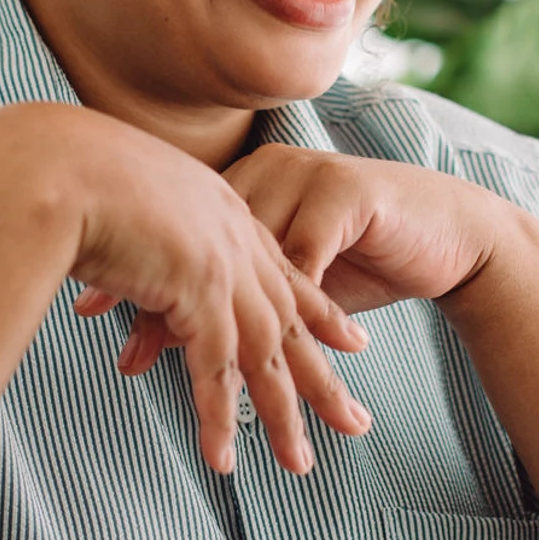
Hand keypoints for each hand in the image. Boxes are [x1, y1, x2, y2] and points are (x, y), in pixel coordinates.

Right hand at [40, 111, 372, 474]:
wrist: (55, 163)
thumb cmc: (65, 174)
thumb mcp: (122, 198)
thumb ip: (140, 231)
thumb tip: (125, 255)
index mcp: (221, 210)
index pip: (281, 270)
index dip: (318, 310)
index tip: (350, 340)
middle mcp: (233, 237)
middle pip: (290, 320)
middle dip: (322, 376)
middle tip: (354, 422)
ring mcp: (220, 265)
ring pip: (265, 354)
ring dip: (283, 414)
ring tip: (298, 464)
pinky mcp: (198, 292)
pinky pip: (215, 369)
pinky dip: (219, 417)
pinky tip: (224, 458)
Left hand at [115, 145, 512, 371]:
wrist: (448, 232)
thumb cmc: (363, 255)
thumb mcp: (287, 275)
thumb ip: (229, 291)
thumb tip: (157, 330)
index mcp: (245, 184)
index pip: (178, 230)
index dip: (135, 272)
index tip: (90, 310)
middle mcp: (269, 174)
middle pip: (203, 242)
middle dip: (162, 302)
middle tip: (123, 351)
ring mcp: (307, 180)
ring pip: (249, 258)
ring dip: (219, 318)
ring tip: (185, 365)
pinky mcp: (347, 198)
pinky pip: (305, 260)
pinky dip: (282, 309)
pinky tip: (261, 344)